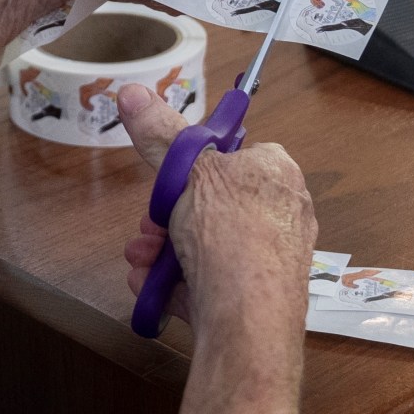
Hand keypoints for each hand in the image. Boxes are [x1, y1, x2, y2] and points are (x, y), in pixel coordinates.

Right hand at [117, 84, 315, 334]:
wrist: (248, 321)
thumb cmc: (232, 234)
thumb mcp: (186, 169)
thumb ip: (159, 133)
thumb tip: (132, 92)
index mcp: (277, 172)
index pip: (235, 154)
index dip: (194, 166)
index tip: (166, 180)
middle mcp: (281, 214)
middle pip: (211, 204)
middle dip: (166, 217)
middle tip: (147, 227)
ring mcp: (269, 261)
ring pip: (203, 246)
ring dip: (161, 251)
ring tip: (141, 259)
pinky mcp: (253, 299)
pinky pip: (206, 281)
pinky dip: (174, 283)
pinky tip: (150, 286)